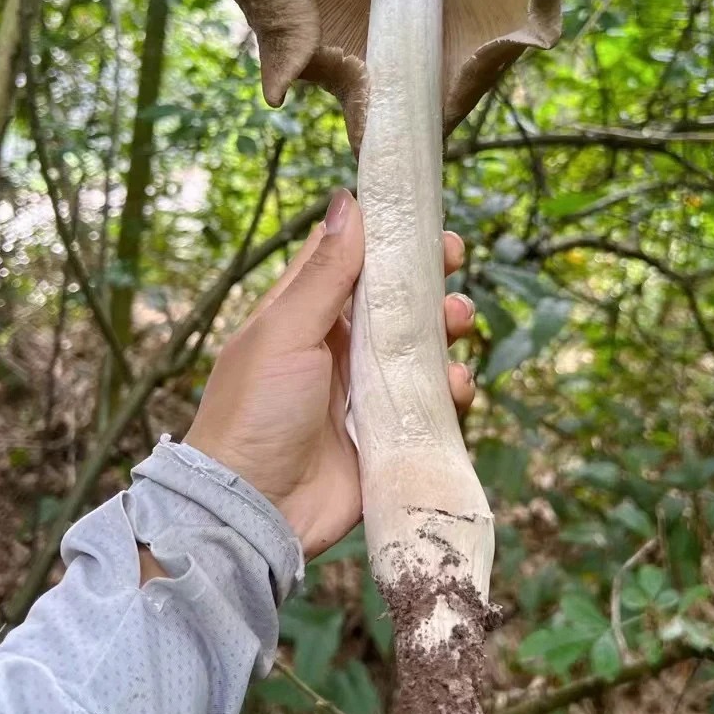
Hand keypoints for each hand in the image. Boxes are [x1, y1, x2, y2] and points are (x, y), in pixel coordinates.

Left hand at [183, 189, 477, 558]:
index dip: (387, 237)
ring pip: (421, 349)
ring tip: (458, 324)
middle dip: (428, 280)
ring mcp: (365, 394)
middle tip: (455, 260)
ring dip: (446, 330)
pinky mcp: (390, 436)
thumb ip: (323, 273)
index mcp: (303, 317)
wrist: (254, 512)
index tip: (423, 217)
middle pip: (394, 302)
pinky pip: (432, 403)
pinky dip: (450, 390)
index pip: (350, 261)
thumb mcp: (284, 332)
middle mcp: (337, 350)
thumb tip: (346, 201)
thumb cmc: (255, 412)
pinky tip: (454, 385)